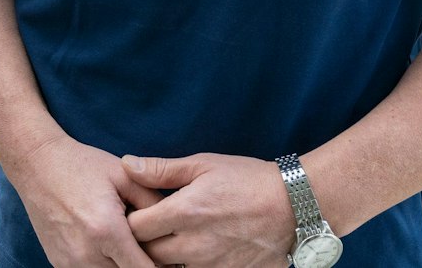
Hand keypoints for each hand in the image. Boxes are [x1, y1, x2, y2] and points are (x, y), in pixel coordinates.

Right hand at [0, 134, 161, 267]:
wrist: (36, 164)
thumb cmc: (82, 165)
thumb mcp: (124, 176)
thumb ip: (155, 203)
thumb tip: (176, 229)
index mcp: (106, 230)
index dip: (161, 267)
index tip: (170, 259)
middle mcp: (86, 253)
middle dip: (142, 266)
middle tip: (150, 251)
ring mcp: (69, 261)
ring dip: (121, 267)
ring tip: (128, 248)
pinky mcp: (59, 263)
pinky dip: (103, 267)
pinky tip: (109, 249)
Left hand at [123, 153, 296, 267]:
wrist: (295, 206)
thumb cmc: (247, 180)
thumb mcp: (203, 164)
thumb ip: (161, 170)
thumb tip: (126, 164)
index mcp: (184, 212)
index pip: (134, 228)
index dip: (129, 221)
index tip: (135, 213)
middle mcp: (195, 245)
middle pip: (147, 254)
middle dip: (143, 243)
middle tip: (149, 230)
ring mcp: (212, 266)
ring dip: (164, 259)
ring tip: (172, 241)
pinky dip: (189, 267)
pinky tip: (194, 253)